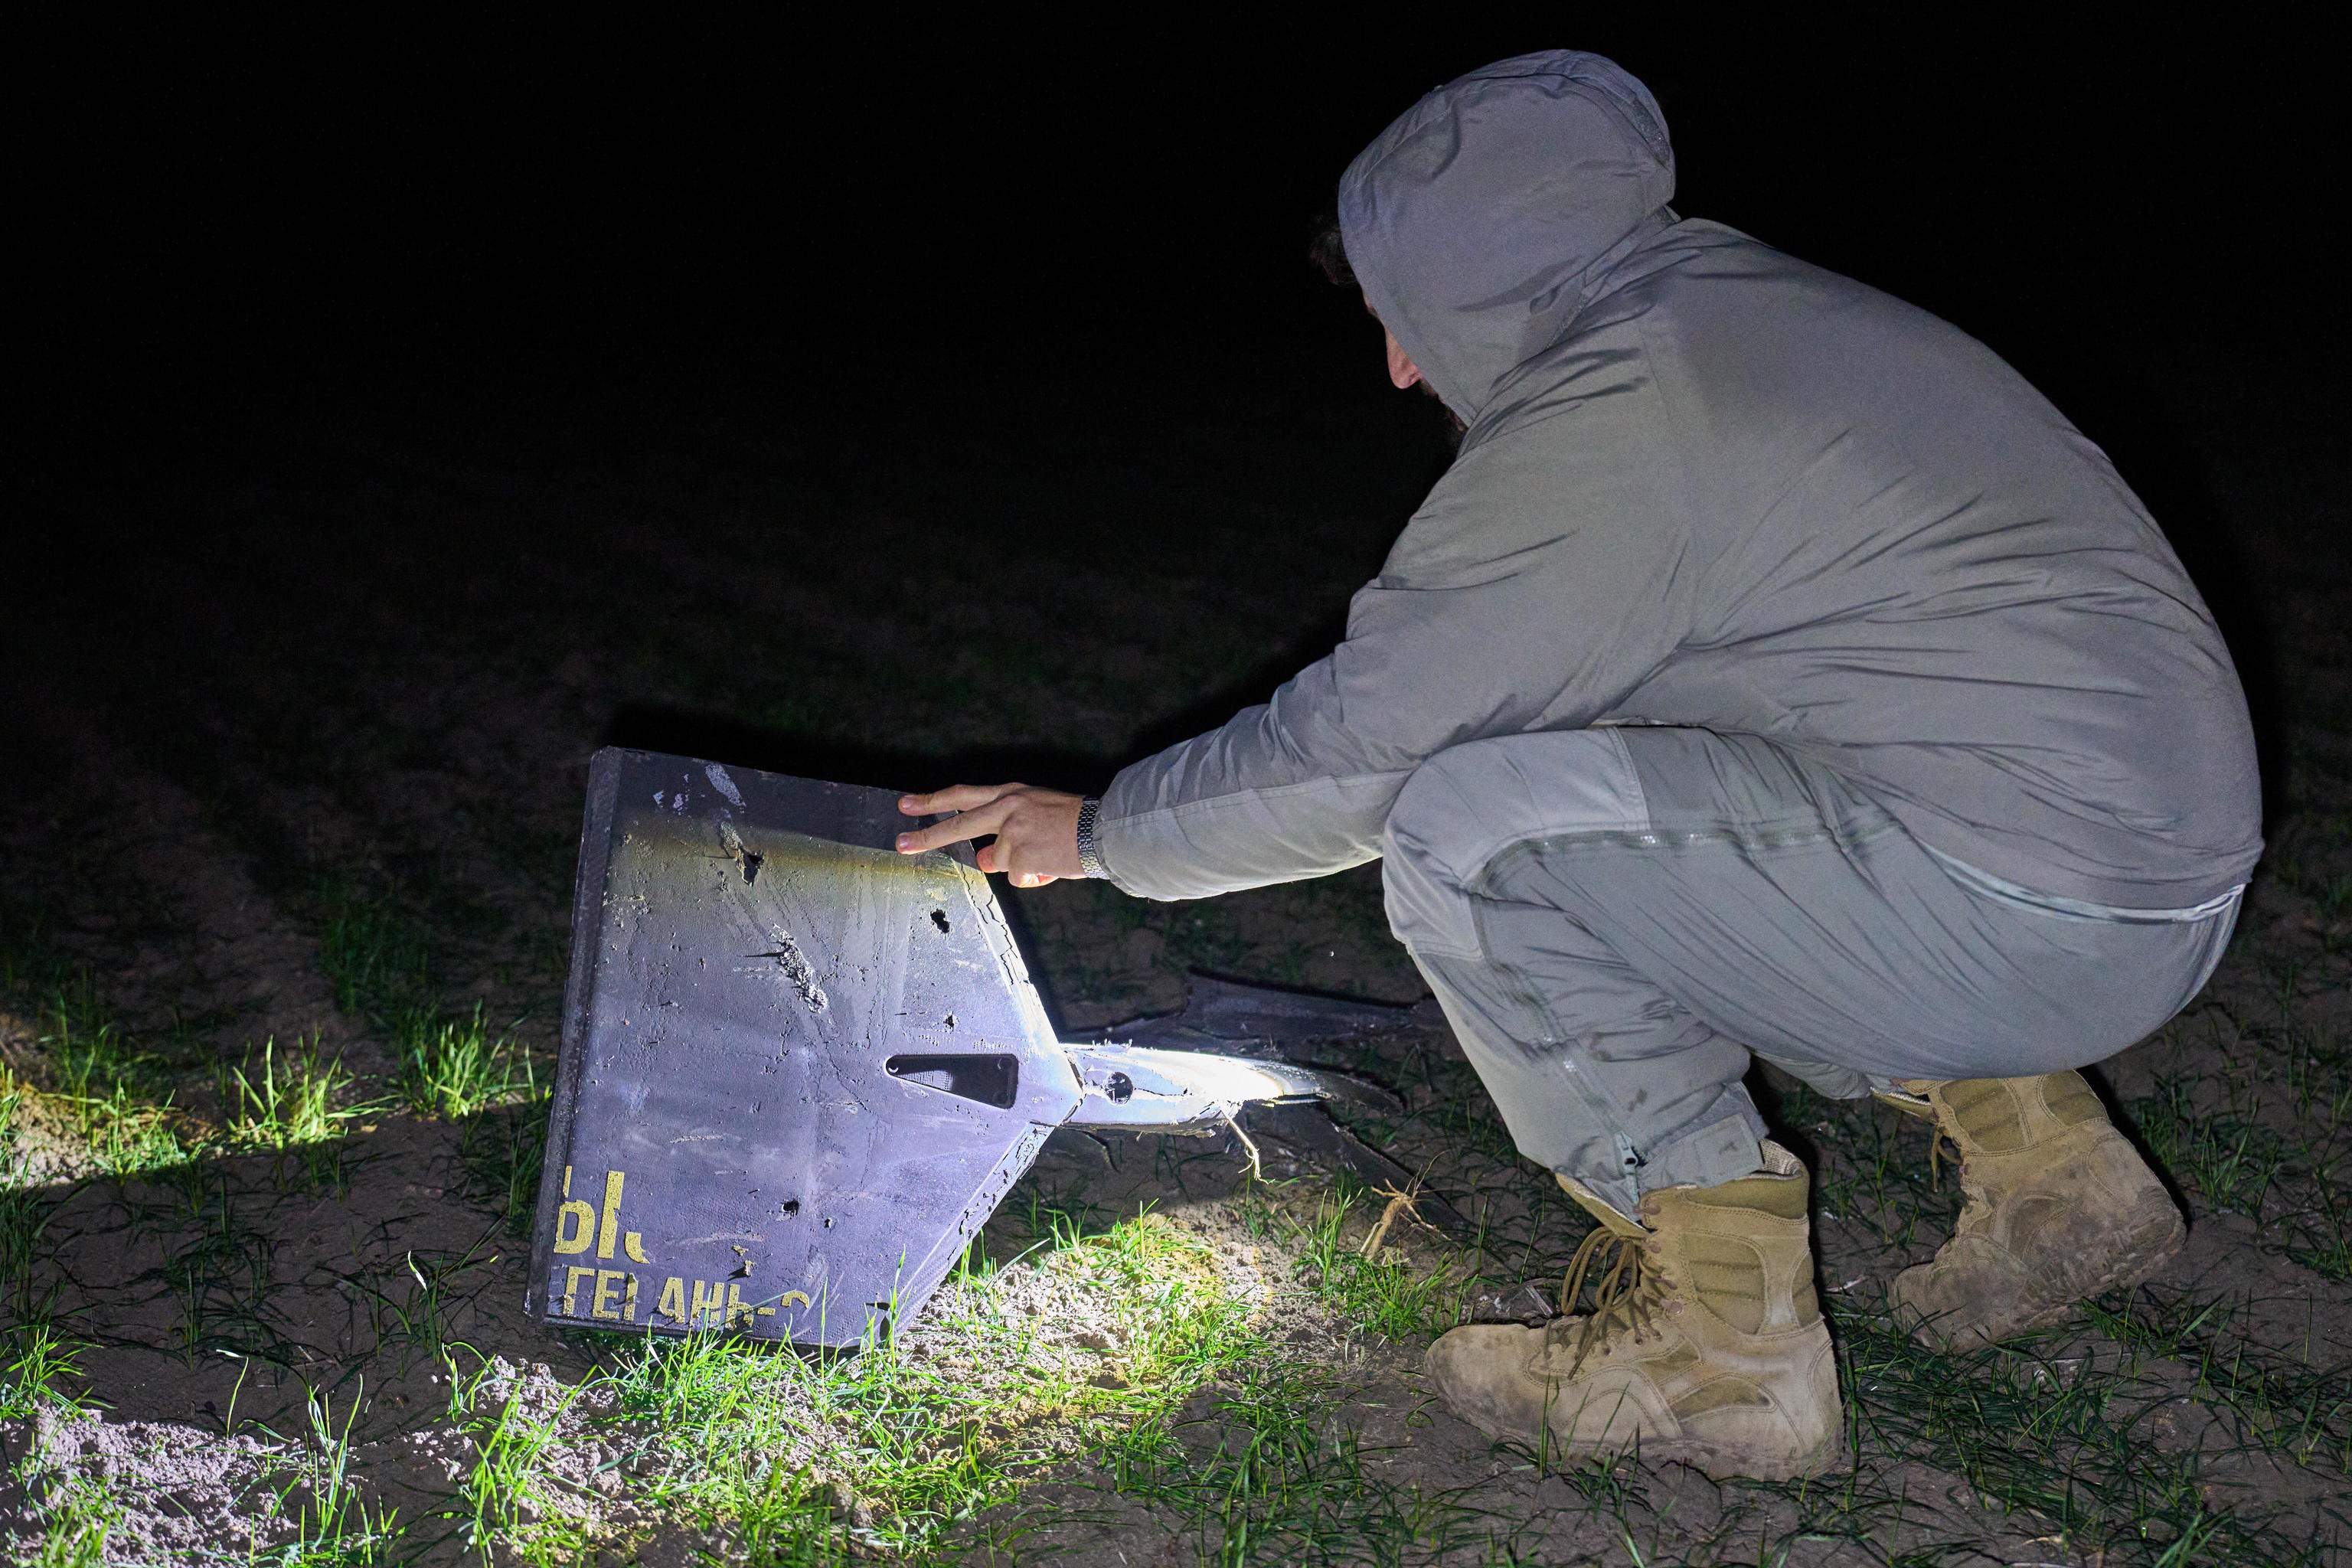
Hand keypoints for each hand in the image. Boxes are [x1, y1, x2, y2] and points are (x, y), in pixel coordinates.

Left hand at [896, 784, 1083, 887]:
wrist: (1105, 830)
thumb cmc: (1076, 821)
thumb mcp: (1037, 811)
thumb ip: (1006, 829)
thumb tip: (985, 857)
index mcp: (1011, 794)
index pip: (963, 795)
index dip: (933, 800)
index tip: (907, 804)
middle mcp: (1007, 809)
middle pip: (957, 824)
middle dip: (926, 836)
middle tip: (900, 844)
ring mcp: (1012, 833)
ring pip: (996, 862)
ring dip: (1018, 866)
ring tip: (1047, 855)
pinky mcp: (1020, 857)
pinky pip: (1017, 877)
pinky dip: (1034, 877)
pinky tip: (1053, 865)